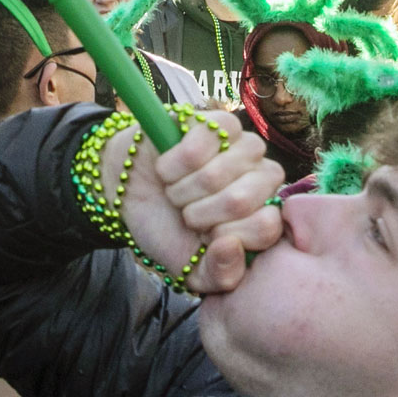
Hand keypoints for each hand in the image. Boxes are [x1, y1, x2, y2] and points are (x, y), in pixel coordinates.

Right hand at [104, 114, 284, 292]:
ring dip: (183, 190)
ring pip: (216, 174)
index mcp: (264, 213)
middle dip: (200, 214)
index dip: (226, 236)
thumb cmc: (169, 230)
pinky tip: (169, 167)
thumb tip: (231, 245)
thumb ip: (221, 274)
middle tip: (186, 213)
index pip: (267, 227)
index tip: (205, 237)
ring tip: (175, 191)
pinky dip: (173, 163)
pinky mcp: (217, 122)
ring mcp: (242, 146)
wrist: (130, 195)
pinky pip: (200, 144)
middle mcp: (261, 176)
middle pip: (240, 200)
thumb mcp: (193, 269)